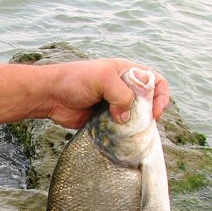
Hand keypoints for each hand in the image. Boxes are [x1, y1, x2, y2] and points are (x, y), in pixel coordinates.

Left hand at [44, 58, 169, 128]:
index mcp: (127, 72)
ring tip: (130, 133)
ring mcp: (114, 105)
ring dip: (135, 127)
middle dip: (148, 115)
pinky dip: (121, 134)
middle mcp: (123, 88)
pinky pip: (119, 129)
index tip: (155, 112)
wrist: (50, 96)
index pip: (155, 81)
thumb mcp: (103, 79)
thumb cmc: (75, 80)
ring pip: (134, 118)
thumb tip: (126, 118)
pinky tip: (118, 138)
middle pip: (147, 103)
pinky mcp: (104, 120)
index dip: (160, 96)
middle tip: (144, 125)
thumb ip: (121, 95)